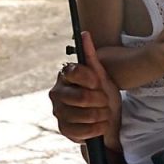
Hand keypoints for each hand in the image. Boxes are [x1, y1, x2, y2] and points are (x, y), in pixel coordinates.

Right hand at [49, 31, 122, 149]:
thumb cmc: (102, 92)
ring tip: (104, 112)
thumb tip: (84, 33)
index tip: (99, 82)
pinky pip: (84, 130)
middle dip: (100, 100)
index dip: (91, 79)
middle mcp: (56, 93)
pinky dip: (98, 128)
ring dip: (101, 114)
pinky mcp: (63, 130)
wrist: (107, 117)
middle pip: (82, 96)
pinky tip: (100, 124)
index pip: (75, 71)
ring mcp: (58, 112)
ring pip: (85, 115)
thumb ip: (91, 56)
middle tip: (105, 100)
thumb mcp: (101, 75)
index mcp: (64, 75)